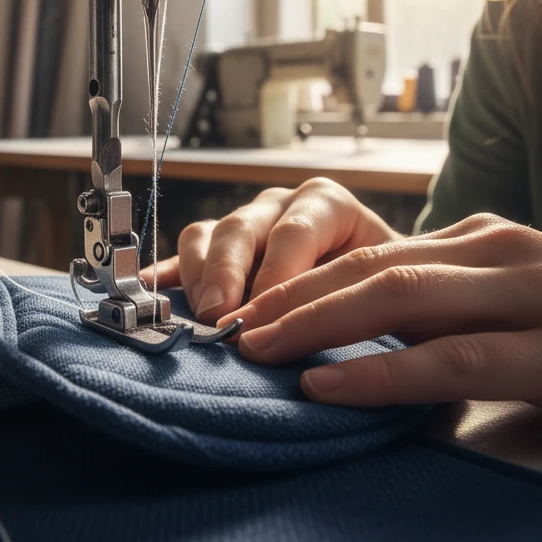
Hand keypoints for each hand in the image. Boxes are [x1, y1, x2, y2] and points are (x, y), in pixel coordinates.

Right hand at [142, 177, 402, 321]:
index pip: (296, 230)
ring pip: (208, 234)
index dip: (278, 274)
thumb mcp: (387, 289)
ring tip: (201, 317)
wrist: (381, 286)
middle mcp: (282, 205)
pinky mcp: (219, 246)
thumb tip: (323, 337)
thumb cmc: (388, 291)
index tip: (269, 317)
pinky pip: (186, 251)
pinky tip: (153, 289)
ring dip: (199, 277)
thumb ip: (361, 300)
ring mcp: (247, 222)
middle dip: (228, 274)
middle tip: (222, 317)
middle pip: (243, 227)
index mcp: (328, 204)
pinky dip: (168, 272)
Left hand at [216, 212, 541, 427]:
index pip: (373, 254)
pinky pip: (452, 359)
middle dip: (294, 299)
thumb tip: (364, 319)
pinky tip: (330, 383)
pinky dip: (382, 371)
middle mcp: (500, 250)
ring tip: (259, 350)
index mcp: (482, 238)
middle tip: (234, 329)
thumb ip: (449, 299)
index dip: (305, 282)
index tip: (252, 309)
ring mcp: (533, 294)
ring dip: (317, 325)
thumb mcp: (516, 297)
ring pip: (400, 301)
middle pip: (372, 269)